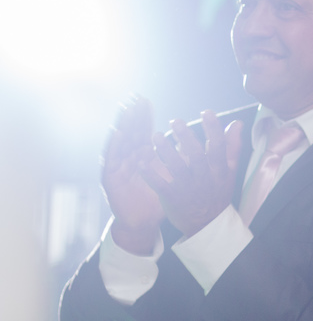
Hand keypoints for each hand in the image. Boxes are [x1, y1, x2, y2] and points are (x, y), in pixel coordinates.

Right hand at [102, 97, 164, 254]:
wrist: (143, 222)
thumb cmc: (157, 198)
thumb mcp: (170, 175)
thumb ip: (179, 158)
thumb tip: (192, 143)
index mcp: (142, 156)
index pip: (142, 132)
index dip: (143, 117)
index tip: (145, 100)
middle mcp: (128, 158)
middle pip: (130, 133)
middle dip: (133, 116)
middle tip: (135, 99)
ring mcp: (119, 167)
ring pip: (120, 143)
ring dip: (123, 125)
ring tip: (127, 110)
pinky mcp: (111, 178)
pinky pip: (111, 160)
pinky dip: (114, 146)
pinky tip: (117, 133)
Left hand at [139, 110, 243, 237]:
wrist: (206, 223)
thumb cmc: (217, 192)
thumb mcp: (229, 171)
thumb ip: (232, 146)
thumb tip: (236, 123)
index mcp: (218, 170)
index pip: (218, 147)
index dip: (213, 129)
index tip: (206, 112)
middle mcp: (204, 178)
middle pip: (196, 155)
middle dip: (186, 137)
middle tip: (176, 121)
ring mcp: (187, 188)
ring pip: (177, 167)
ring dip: (166, 151)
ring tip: (156, 136)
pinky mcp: (172, 197)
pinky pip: (160, 184)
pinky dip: (150, 174)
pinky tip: (141, 162)